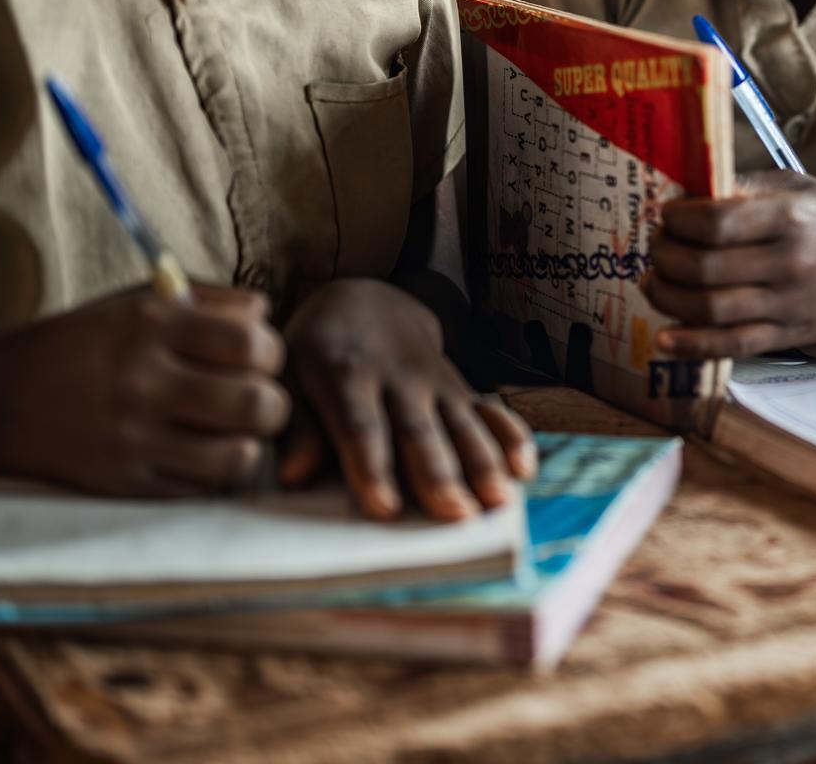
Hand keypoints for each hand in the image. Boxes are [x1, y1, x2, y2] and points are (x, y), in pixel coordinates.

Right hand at [0, 284, 288, 497]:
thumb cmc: (83, 344)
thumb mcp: (135, 301)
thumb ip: (207, 298)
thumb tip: (266, 314)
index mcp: (150, 325)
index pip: (252, 341)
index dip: (271, 351)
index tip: (259, 356)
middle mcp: (144, 381)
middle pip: (257, 403)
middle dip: (272, 402)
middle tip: (257, 399)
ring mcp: (133, 438)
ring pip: (239, 456)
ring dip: (248, 445)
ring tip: (233, 434)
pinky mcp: (124, 483)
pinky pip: (201, 490)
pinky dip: (211, 476)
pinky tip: (199, 456)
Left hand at [279, 279, 535, 520]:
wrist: (365, 301)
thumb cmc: (317, 353)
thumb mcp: (290, 376)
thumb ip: (298, 426)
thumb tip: (294, 474)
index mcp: (344, 375)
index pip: (360, 426)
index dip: (373, 467)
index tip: (386, 508)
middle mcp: (395, 378)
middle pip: (418, 430)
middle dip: (439, 474)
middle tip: (457, 514)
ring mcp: (434, 381)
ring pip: (460, 423)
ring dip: (482, 462)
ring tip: (499, 500)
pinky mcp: (459, 387)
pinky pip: (489, 410)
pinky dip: (510, 436)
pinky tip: (525, 467)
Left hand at [647, 173, 815, 358]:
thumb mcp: (799, 188)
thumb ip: (746, 189)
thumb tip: (686, 195)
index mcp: (789, 217)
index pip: (713, 223)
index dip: (676, 221)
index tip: (665, 216)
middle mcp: (788, 262)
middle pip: (703, 267)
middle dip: (664, 257)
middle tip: (655, 247)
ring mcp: (789, 304)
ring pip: (710, 309)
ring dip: (667, 297)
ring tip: (654, 281)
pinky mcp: (791, 335)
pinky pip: (732, 346)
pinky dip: (692, 345)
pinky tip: (664, 337)